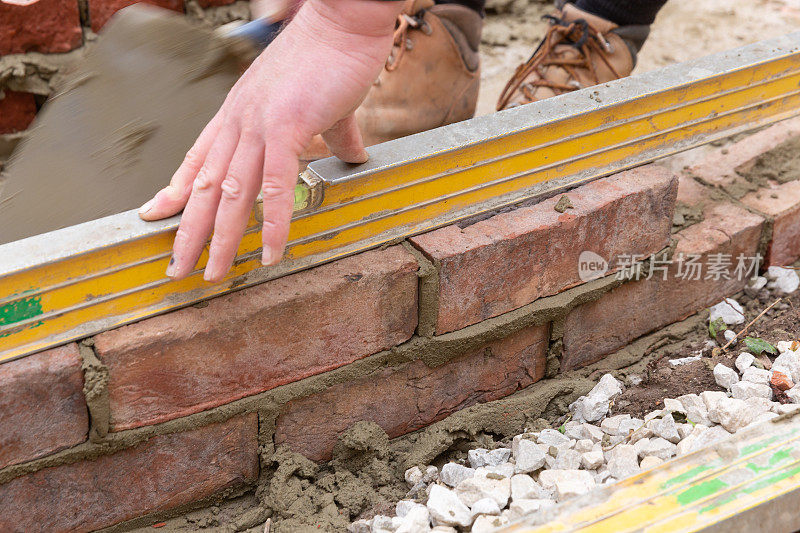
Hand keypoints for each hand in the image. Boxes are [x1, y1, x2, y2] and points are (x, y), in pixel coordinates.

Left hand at [138, 0, 403, 281]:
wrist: (341, 19)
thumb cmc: (331, 55)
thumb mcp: (322, 103)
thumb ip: (333, 134)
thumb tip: (353, 155)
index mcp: (239, 114)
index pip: (197, 159)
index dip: (174, 191)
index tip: (154, 215)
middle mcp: (238, 121)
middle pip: (204, 186)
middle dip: (188, 231)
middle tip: (175, 269)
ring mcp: (258, 124)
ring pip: (231, 192)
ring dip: (220, 238)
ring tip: (214, 274)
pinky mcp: (288, 126)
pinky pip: (275, 184)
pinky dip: (271, 222)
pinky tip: (268, 253)